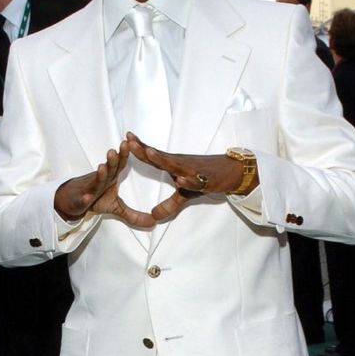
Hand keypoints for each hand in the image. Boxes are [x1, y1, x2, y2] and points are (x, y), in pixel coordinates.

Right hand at [54, 142, 154, 229]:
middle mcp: (100, 180)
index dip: (125, 155)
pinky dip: (85, 198)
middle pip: (108, 169)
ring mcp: (89, 189)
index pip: (119, 165)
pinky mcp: (80, 200)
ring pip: (95, 181)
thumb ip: (134, 215)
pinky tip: (87, 197)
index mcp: (110, 178)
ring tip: (103, 167)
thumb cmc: (95, 199)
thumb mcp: (117, 208)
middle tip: (117, 150)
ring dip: (99, 174)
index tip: (132, 144)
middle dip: (113, 160)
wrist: (72, 202)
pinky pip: (83, 200)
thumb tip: (153, 223)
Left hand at [125, 133, 246, 221]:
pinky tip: (181, 180)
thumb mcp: (184, 195)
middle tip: (129, 141)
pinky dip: (188, 180)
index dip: (140, 149)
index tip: (126, 139)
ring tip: (149, 153)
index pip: (153, 157)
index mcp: (173, 165)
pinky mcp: (204, 178)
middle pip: (159, 157)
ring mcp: (191, 170)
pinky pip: (195, 180)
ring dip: (161, 159)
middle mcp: (180, 164)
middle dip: (144, 149)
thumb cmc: (204, 178)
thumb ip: (168, 205)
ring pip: (174, 164)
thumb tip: (153, 216)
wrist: (228, 172)